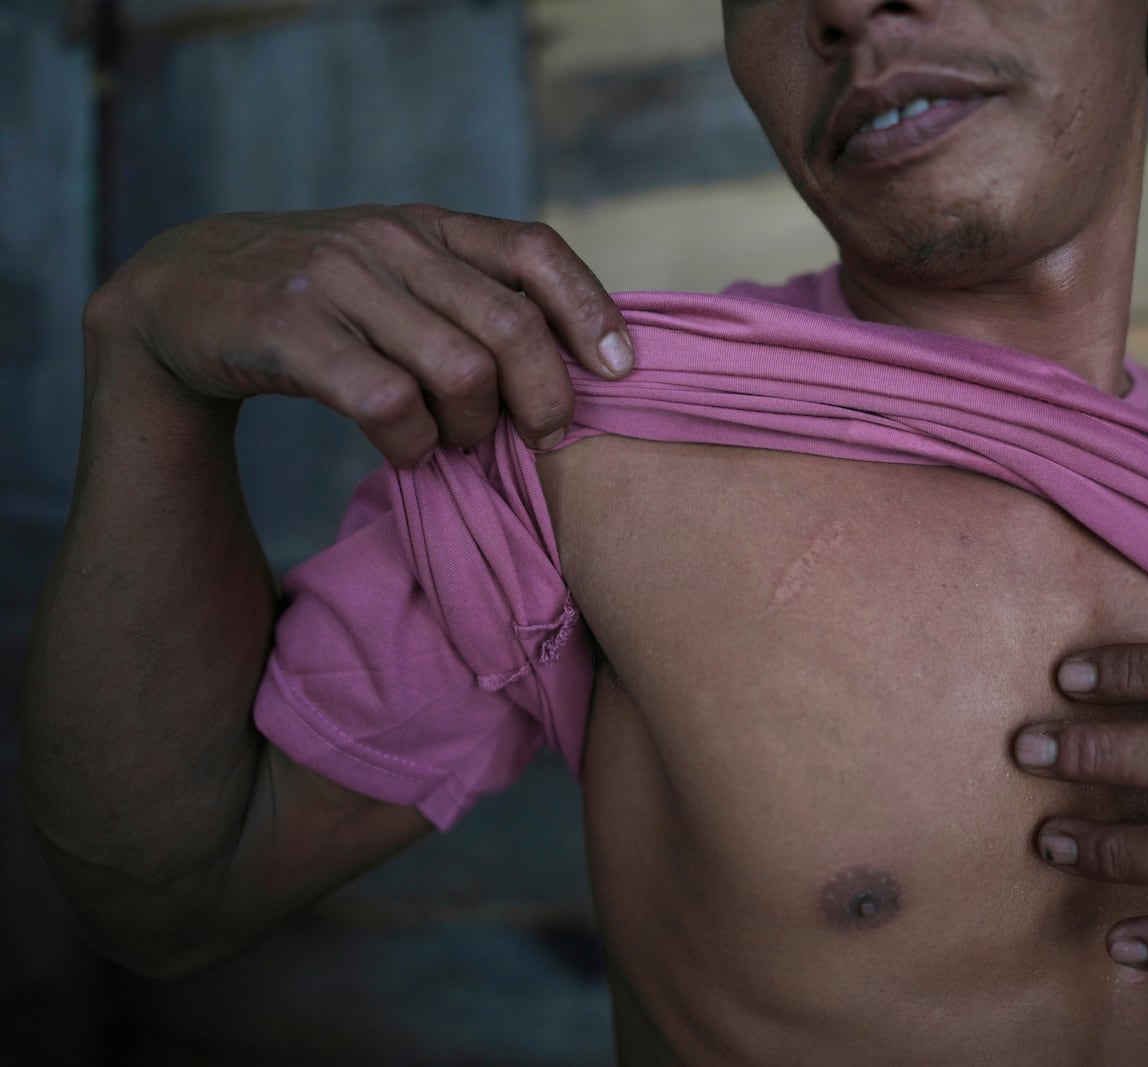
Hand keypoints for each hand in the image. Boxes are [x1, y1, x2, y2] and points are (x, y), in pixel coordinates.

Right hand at [88, 204, 634, 464]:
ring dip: (473, 426)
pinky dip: (413, 443)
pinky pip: (389, 403)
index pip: (535, 251)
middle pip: (511, 327)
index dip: (590, 311)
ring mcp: (337, 281)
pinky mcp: (290, 329)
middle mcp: (389, 242)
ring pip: (460, 371)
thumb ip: (469, 299)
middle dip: (543, 398)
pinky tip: (408, 450)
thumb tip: (575, 362)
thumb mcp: (395, 279)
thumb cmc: (316, 302)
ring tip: (456, 441)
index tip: (620, 369)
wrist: (181, 296)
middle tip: (540, 437)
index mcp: (427, 226)